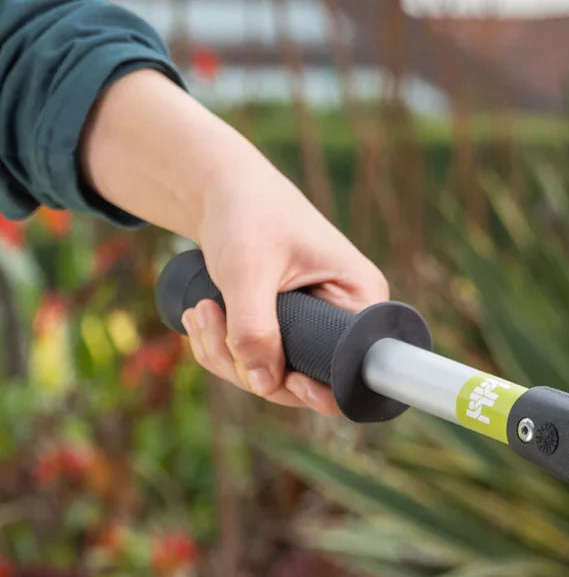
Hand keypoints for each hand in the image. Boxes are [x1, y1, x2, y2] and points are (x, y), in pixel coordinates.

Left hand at [81, 70, 386, 412]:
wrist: (223, 186)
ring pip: (273, 375)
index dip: (317, 389)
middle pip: (306, 380)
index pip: (352, 370)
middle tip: (208, 323)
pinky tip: (201, 317)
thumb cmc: (247, 212)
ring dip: (225, 354)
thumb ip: (254, 328)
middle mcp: (346, 319)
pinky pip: (256, 362)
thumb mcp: (248, 270)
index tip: (274, 381)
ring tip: (199, 311)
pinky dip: (222, 349)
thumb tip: (263, 385)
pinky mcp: (286, 328)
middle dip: (247, 365)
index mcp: (360, 300)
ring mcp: (315, 326)